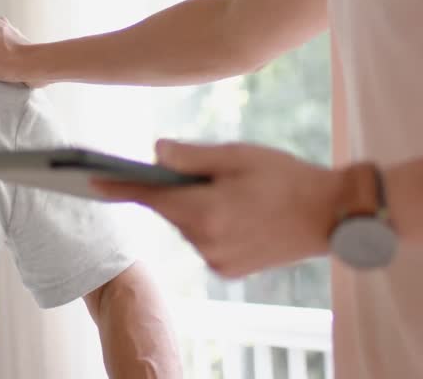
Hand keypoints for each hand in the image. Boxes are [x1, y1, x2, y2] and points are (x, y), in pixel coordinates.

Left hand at [93, 140, 344, 277]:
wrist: (332, 216)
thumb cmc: (286, 177)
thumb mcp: (237, 155)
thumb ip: (191, 155)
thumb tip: (154, 152)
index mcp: (203, 210)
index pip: (149, 196)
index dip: (118, 186)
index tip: (89, 181)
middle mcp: (204, 241)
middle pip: (171, 210)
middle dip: (178, 189)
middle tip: (212, 173)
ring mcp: (217, 260)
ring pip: (189, 226)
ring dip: (197, 208)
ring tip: (236, 194)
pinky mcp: (229, 270)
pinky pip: (206, 242)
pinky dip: (212, 226)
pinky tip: (242, 214)